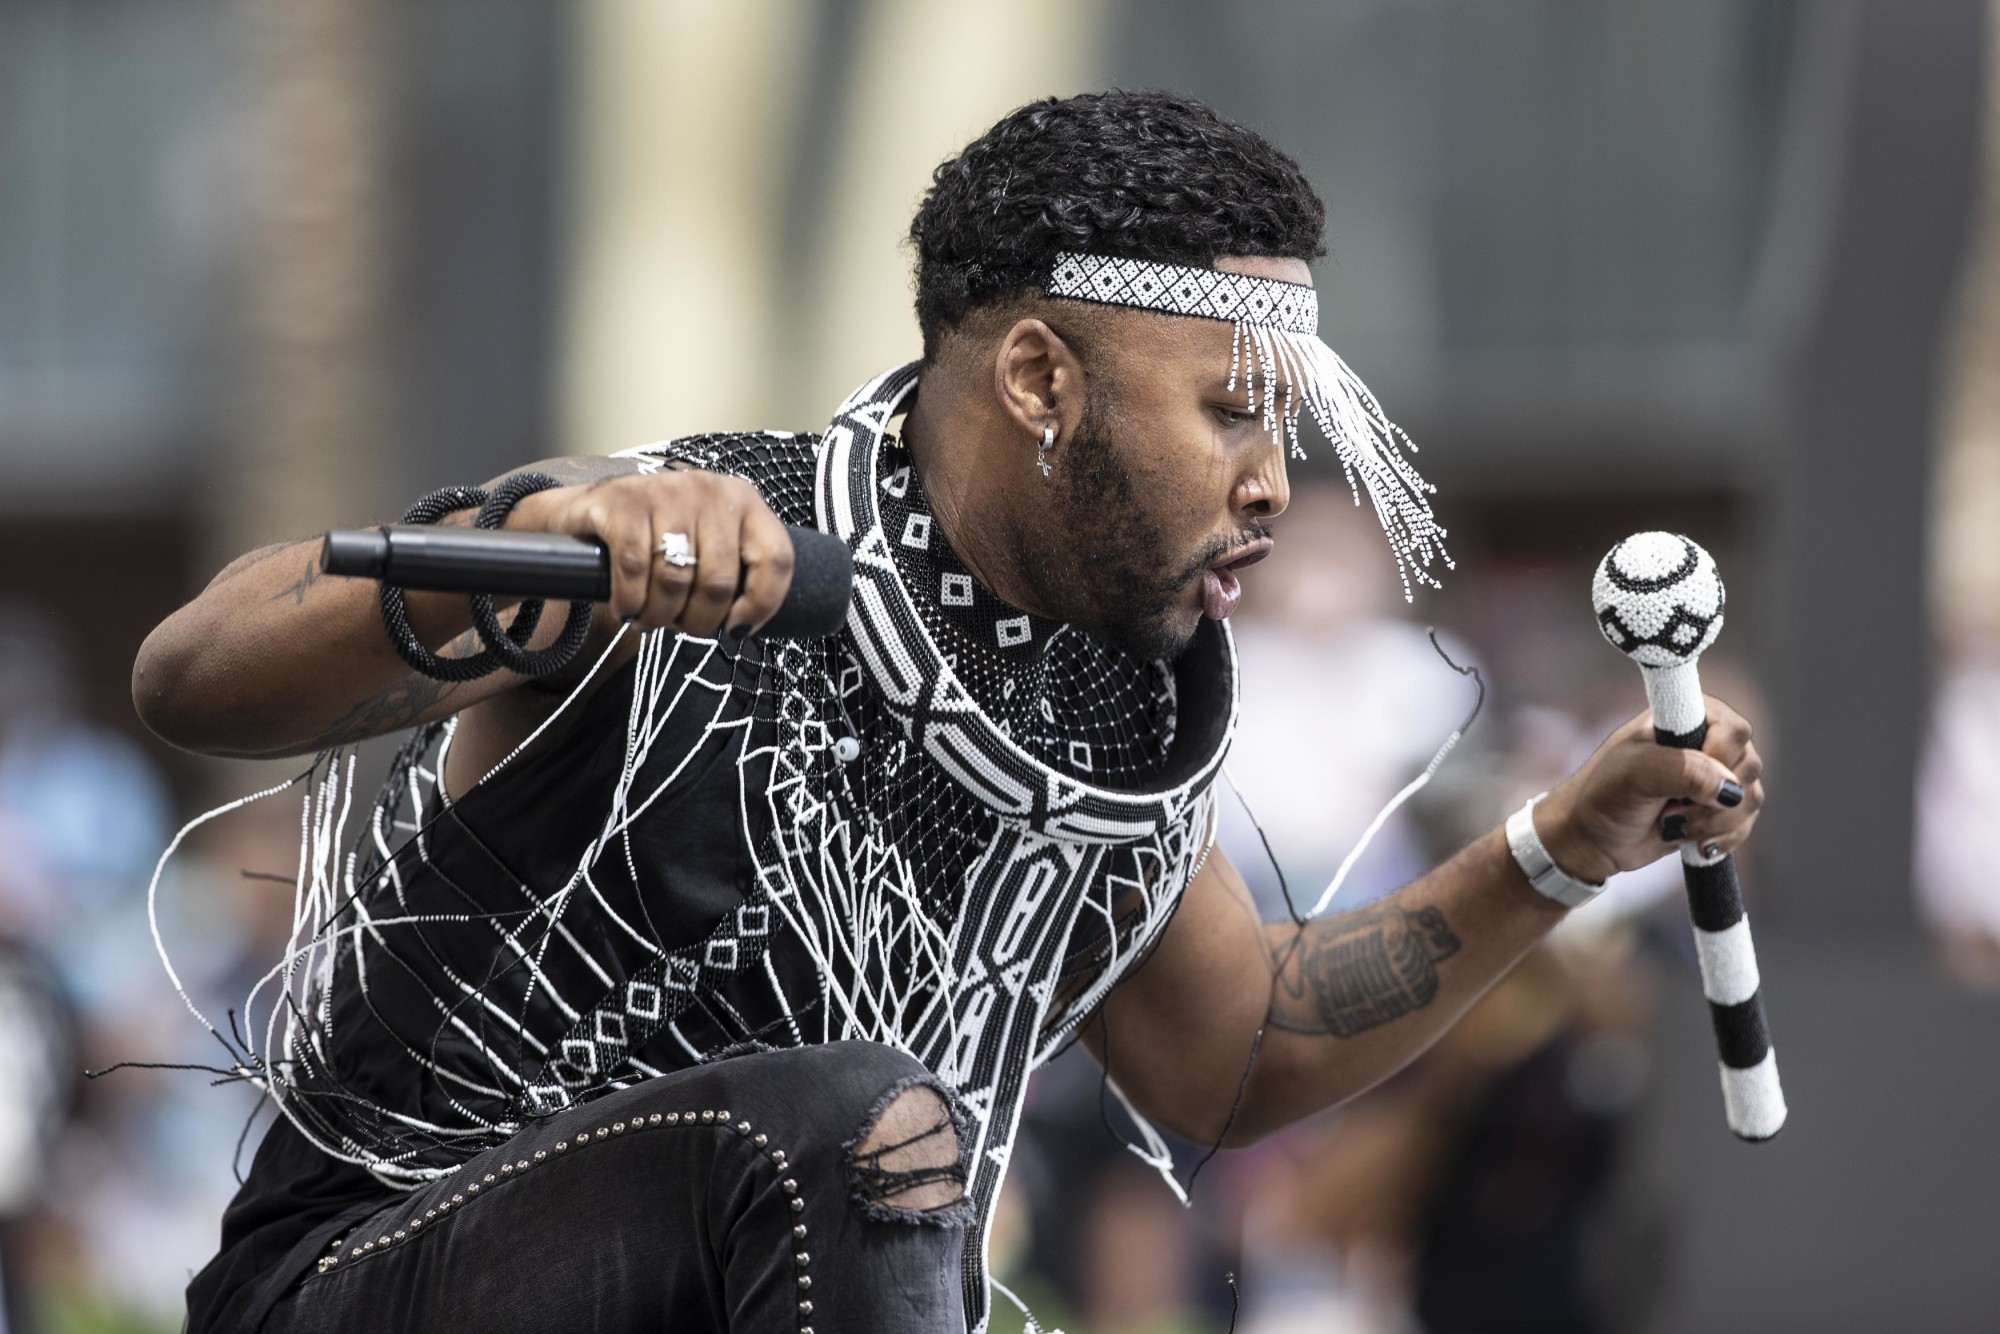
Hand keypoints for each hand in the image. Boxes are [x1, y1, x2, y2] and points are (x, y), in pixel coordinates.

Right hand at [507, 470, 793, 635]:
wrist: (588, 510)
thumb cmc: (656, 539)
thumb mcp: (706, 547)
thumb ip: (735, 573)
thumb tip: (744, 626)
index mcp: (743, 501)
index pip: (776, 560)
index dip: (762, 605)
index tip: (737, 629)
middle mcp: (709, 489)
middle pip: (720, 582)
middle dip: (698, 621)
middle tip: (678, 625)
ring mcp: (666, 491)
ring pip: (675, 580)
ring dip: (659, 616)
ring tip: (649, 617)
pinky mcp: (623, 501)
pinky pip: (635, 570)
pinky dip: (630, 601)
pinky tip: (625, 605)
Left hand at [1534, 696, 1764, 884]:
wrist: (1591, 838)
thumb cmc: (1603, 795)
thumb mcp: (1635, 774)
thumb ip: (1685, 771)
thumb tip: (1732, 790)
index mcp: (1685, 716)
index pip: (1733, 728)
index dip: (1719, 757)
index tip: (1682, 778)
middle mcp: (1706, 740)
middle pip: (1749, 765)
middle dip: (1712, 798)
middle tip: (1669, 807)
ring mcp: (1714, 775)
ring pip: (1749, 798)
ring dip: (1713, 822)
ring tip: (1670, 824)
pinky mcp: (1716, 807)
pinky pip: (1744, 822)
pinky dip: (1721, 837)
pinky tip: (1688, 840)